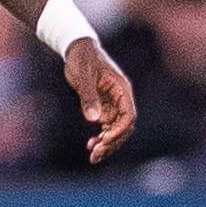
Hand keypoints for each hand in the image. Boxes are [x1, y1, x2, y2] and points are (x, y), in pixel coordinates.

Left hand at [64, 37, 136, 164]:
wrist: (76, 49)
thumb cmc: (83, 58)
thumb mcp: (84, 76)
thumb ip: (88, 96)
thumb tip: (94, 119)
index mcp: (122, 90)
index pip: (129, 115)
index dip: (119, 130)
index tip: (104, 139)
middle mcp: (120, 98)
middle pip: (123, 127)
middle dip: (112, 142)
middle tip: (95, 154)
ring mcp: (112, 104)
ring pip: (115, 129)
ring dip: (106, 144)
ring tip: (93, 157)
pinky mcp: (103, 107)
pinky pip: (106, 127)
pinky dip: (100, 137)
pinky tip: (90, 146)